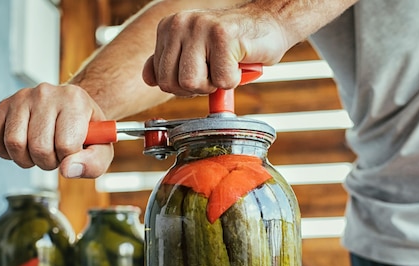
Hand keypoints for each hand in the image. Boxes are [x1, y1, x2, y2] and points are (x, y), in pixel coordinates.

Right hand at [0, 83, 113, 178]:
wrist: (73, 111)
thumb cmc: (87, 133)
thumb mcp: (102, 149)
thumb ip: (93, 163)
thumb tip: (67, 170)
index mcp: (75, 100)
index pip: (66, 146)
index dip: (70, 159)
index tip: (74, 151)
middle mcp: (46, 92)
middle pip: (39, 147)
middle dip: (48, 162)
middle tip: (57, 153)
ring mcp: (22, 97)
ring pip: (14, 143)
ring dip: (27, 159)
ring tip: (41, 150)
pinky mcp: (4, 105)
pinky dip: (7, 153)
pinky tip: (23, 148)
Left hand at [142, 4, 287, 95]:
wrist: (270, 24)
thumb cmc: (233, 43)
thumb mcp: (194, 52)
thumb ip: (170, 63)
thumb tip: (148, 78)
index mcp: (168, 28)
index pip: (160, 78)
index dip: (184, 86)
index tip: (202, 71)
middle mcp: (179, 24)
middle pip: (173, 84)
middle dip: (197, 88)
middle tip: (215, 71)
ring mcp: (200, 27)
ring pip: (192, 83)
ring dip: (215, 84)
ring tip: (226, 65)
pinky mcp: (223, 35)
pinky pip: (222, 80)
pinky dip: (234, 79)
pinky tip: (239, 60)